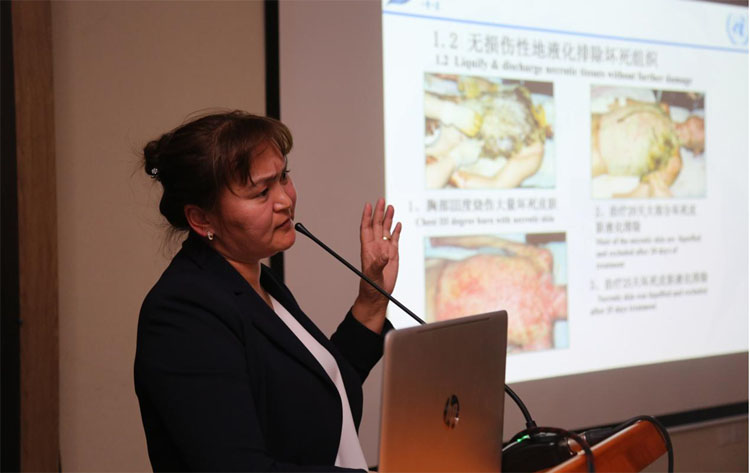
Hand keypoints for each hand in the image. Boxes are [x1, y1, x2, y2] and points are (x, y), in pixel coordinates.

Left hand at [352, 198, 401, 333]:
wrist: (378, 293)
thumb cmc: (370, 285)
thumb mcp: (372, 274)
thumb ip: (378, 263)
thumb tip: (384, 254)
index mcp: (367, 248)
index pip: (366, 228)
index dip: (367, 217)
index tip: (368, 205)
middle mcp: (375, 246)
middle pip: (377, 225)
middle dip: (379, 212)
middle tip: (381, 200)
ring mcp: (385, 249)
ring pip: (386, 230)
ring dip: (388, 218)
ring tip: (390, 207)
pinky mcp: (393, 254)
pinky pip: (395, 239)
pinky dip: (396, 231)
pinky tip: (398, 223)